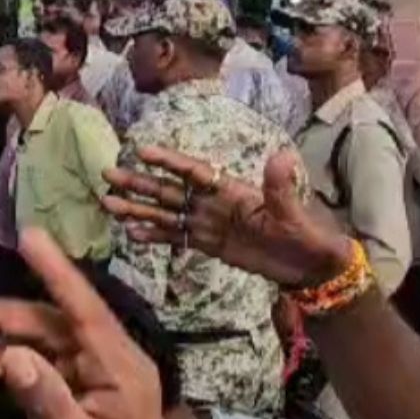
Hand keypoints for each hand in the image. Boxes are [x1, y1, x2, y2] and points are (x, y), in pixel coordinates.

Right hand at [101, 146, 352, 288]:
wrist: (311, 267)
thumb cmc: (305, 235)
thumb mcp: (293, 212)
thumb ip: (281, 187)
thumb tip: (282, 155)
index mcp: (232, 191)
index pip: (195, 172)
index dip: (169, 162)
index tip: (142, 151)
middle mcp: (215, 203)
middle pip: (171, 191)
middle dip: (140, 184)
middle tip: (108, 176)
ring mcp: (210, 224)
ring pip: (167, 214)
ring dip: (139, 209)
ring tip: (109, 205)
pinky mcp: (210, 245)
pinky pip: (177, 238)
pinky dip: (155, 235)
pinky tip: (132, 234)